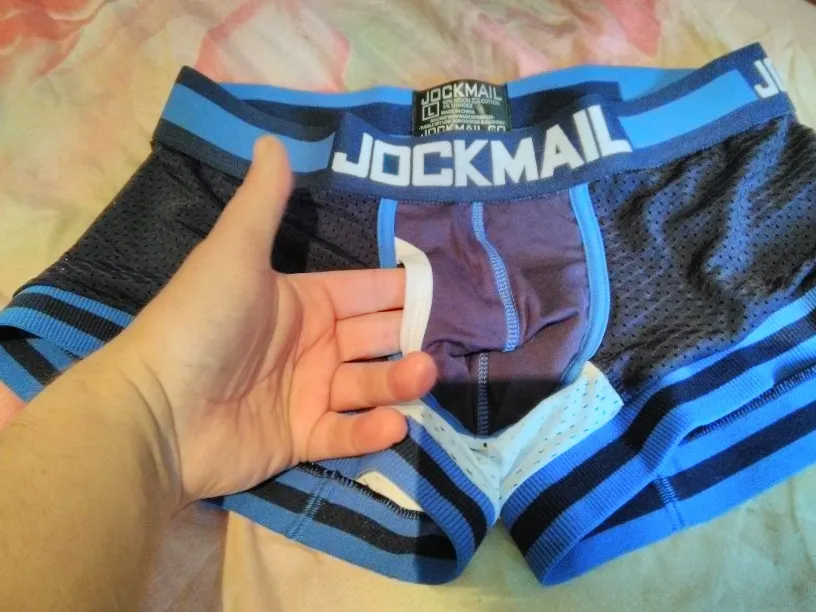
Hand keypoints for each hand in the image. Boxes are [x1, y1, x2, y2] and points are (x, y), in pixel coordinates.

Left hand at [110, 137, 435, 501]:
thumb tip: (271, 137)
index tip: (441, 290)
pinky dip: (370, 432)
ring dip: (399, 382)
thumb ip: (263, 201)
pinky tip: (393, 424)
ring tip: (423, 376)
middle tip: (438, 343)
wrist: (156, 409)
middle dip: (408, 338)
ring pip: (368, 386)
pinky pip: (345, 434)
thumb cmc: (201, 322)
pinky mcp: (300, 439)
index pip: (365, 291)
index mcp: (303, 301)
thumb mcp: (234, 253)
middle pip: (375, 339)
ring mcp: (306, 394)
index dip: (400, 290)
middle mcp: (311, 346)